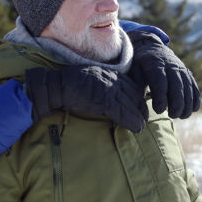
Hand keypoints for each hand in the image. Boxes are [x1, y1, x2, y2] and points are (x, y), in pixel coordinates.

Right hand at [25, 65, 148, 132]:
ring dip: (138, 117)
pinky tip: (136, 128)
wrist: (57, 86)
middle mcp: (111, 79)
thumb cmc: (70, 83)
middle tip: (145, 118)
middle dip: (141, 108)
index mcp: (109, 73)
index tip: (141, 107)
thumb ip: (103, 84)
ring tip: (142, 127)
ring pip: (129, 104)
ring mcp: (108, 89)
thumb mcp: (91, 78)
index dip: (138, 97)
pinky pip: (121, 112)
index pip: (130, 85)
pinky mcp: (103, 100)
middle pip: (133, 94)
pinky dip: (131, 121)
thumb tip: (111, 97)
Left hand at [127, 31, 200, 118]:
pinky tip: (193, 110)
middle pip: (177, 85)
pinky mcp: (187, 72)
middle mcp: (170, 65)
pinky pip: (194, 86)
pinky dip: (195, 98)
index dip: (161, 97)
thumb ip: (137, 85)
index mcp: (155, 64)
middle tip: (172, 115)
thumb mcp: (134, 70)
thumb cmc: (140, 63)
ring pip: (188, 86)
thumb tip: (139, 105)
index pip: (160, 82)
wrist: (152, 47)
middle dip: (177, 103)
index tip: (159, 110)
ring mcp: (181, 68)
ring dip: (187, 103)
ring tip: (182, 116)